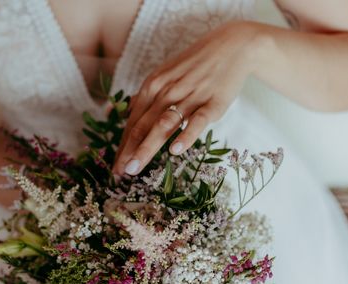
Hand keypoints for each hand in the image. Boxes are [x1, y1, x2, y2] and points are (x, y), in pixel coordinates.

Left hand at [113, 20, 259, 175]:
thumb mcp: (166, 74)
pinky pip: (197, 121)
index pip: (133, 122)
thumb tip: (129, 110)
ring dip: (147, 147)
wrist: (232, 46)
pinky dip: (186, 135)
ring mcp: (189, 97)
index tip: (115, 167)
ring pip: (163, 125)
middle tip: (119, 173)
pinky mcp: (212, 103)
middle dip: (128, 151)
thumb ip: (148, 95)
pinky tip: (175, 151)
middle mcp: (166, 92)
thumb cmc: (195, 64)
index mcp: (153, 86)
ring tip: (135, 167)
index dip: (122, 146)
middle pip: (142, 126)